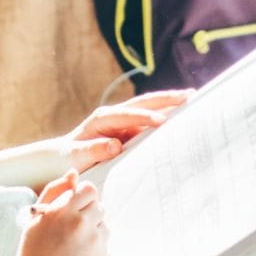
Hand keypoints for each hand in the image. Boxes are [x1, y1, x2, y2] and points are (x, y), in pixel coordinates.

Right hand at [13, 171, 109, 255]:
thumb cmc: (33, 249)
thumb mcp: (37, 216)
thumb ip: (55, 190)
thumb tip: (74, 174)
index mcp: (62, 210)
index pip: (89, 189)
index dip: (82, 196)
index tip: (74, 206)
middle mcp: (79, 223)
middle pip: (98, 204)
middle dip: (88, 212)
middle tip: (72, 226)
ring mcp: (92, 240)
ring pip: (103, 221)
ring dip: (93, 226)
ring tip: (74, 241)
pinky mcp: (101, 255)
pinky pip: (105, 238)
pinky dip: (96, 242)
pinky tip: (79, 252)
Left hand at [67, 88, 194, 173]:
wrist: (63, 157)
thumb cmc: (69, 159)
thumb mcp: (77, 157)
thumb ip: (93, 150)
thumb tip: (115, 145)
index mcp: (102, 119)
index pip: (127, 116)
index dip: (145, 118)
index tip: (162, 121)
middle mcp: (115, 114)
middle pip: (144, 103)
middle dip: (166, 99)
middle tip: (189, 96)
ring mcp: (124, 120)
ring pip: (150, 107)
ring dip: (170, 102)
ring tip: (192, 97)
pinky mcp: (130, 128)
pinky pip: (151, 120)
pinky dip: (167, 114)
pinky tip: (183, 112)